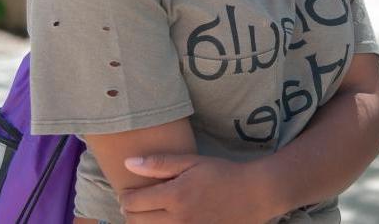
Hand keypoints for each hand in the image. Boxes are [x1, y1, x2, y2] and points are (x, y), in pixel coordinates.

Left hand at [120, 154, 274, 223]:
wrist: (253, 194)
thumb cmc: (222, 173)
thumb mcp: (193, 162)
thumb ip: (160, 163)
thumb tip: (128, 163)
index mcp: (176, 195)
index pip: (133, 203)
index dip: (125, 197)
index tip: (128, 191)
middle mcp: (178, 218)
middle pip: (136, 221)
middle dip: (130, 211)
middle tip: (136, 202)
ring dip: (142, 223)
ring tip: (149, 212)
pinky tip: (164, 220)